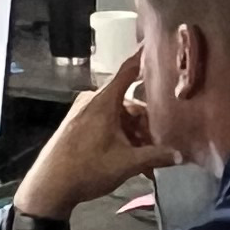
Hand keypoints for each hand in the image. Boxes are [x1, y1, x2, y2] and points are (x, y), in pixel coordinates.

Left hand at [16, 67, 173, 217]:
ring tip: (146, 161)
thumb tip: (180, 156)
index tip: (153, 42)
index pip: (128, 70)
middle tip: (160, 145)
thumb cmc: (88, 169)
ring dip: (135, 136)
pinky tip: (131, 161)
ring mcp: (84, 112)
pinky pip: (107, 124)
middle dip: (146, 124)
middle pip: (129, 103)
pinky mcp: (78, 125)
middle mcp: (93, 101)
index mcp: (104, 101)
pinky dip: (121, 139)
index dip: (142, 57)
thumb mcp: (127, 164)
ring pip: (119, 117)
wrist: (49, 187)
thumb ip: (156, 156)